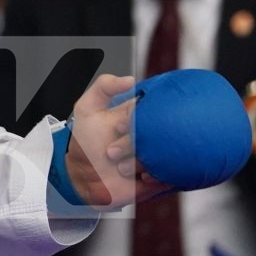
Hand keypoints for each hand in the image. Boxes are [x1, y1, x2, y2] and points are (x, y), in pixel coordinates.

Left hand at [65, 74, 171, 208]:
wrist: (84, 176)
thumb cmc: (85, 142)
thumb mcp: (87, 109)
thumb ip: (104, 87)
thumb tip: (131, 79)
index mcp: (138, 117)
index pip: (152, 109)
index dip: (134, 119)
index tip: (118, 126)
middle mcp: (150, 135)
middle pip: (159, 133)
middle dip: (133, 143)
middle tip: (113, 151)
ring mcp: (157, 156)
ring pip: (165, 155)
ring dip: (141, 162)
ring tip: (121, 167)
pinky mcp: (162, 176)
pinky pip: (172, 175)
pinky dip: (156, 176)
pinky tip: (140, 176)